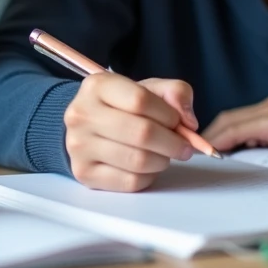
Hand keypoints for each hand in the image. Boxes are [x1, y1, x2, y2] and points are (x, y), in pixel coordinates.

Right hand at [64, 73, 198, 192]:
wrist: (87, 127)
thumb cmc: (122, 107)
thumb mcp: (148, 89)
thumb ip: (175, 93)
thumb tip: (188, 122)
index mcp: (97, 86)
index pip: (141, 101)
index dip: (169, 115)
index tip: (178, 122)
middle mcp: (82, 114)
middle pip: (142, 133)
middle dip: (173, 143)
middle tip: (184, 146)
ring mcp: (79, 146)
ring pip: (138, 160)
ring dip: (162, 160)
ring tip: (164, 155)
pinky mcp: (84, 173)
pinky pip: (130, 182)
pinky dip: (148, 177)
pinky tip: (147, 167)